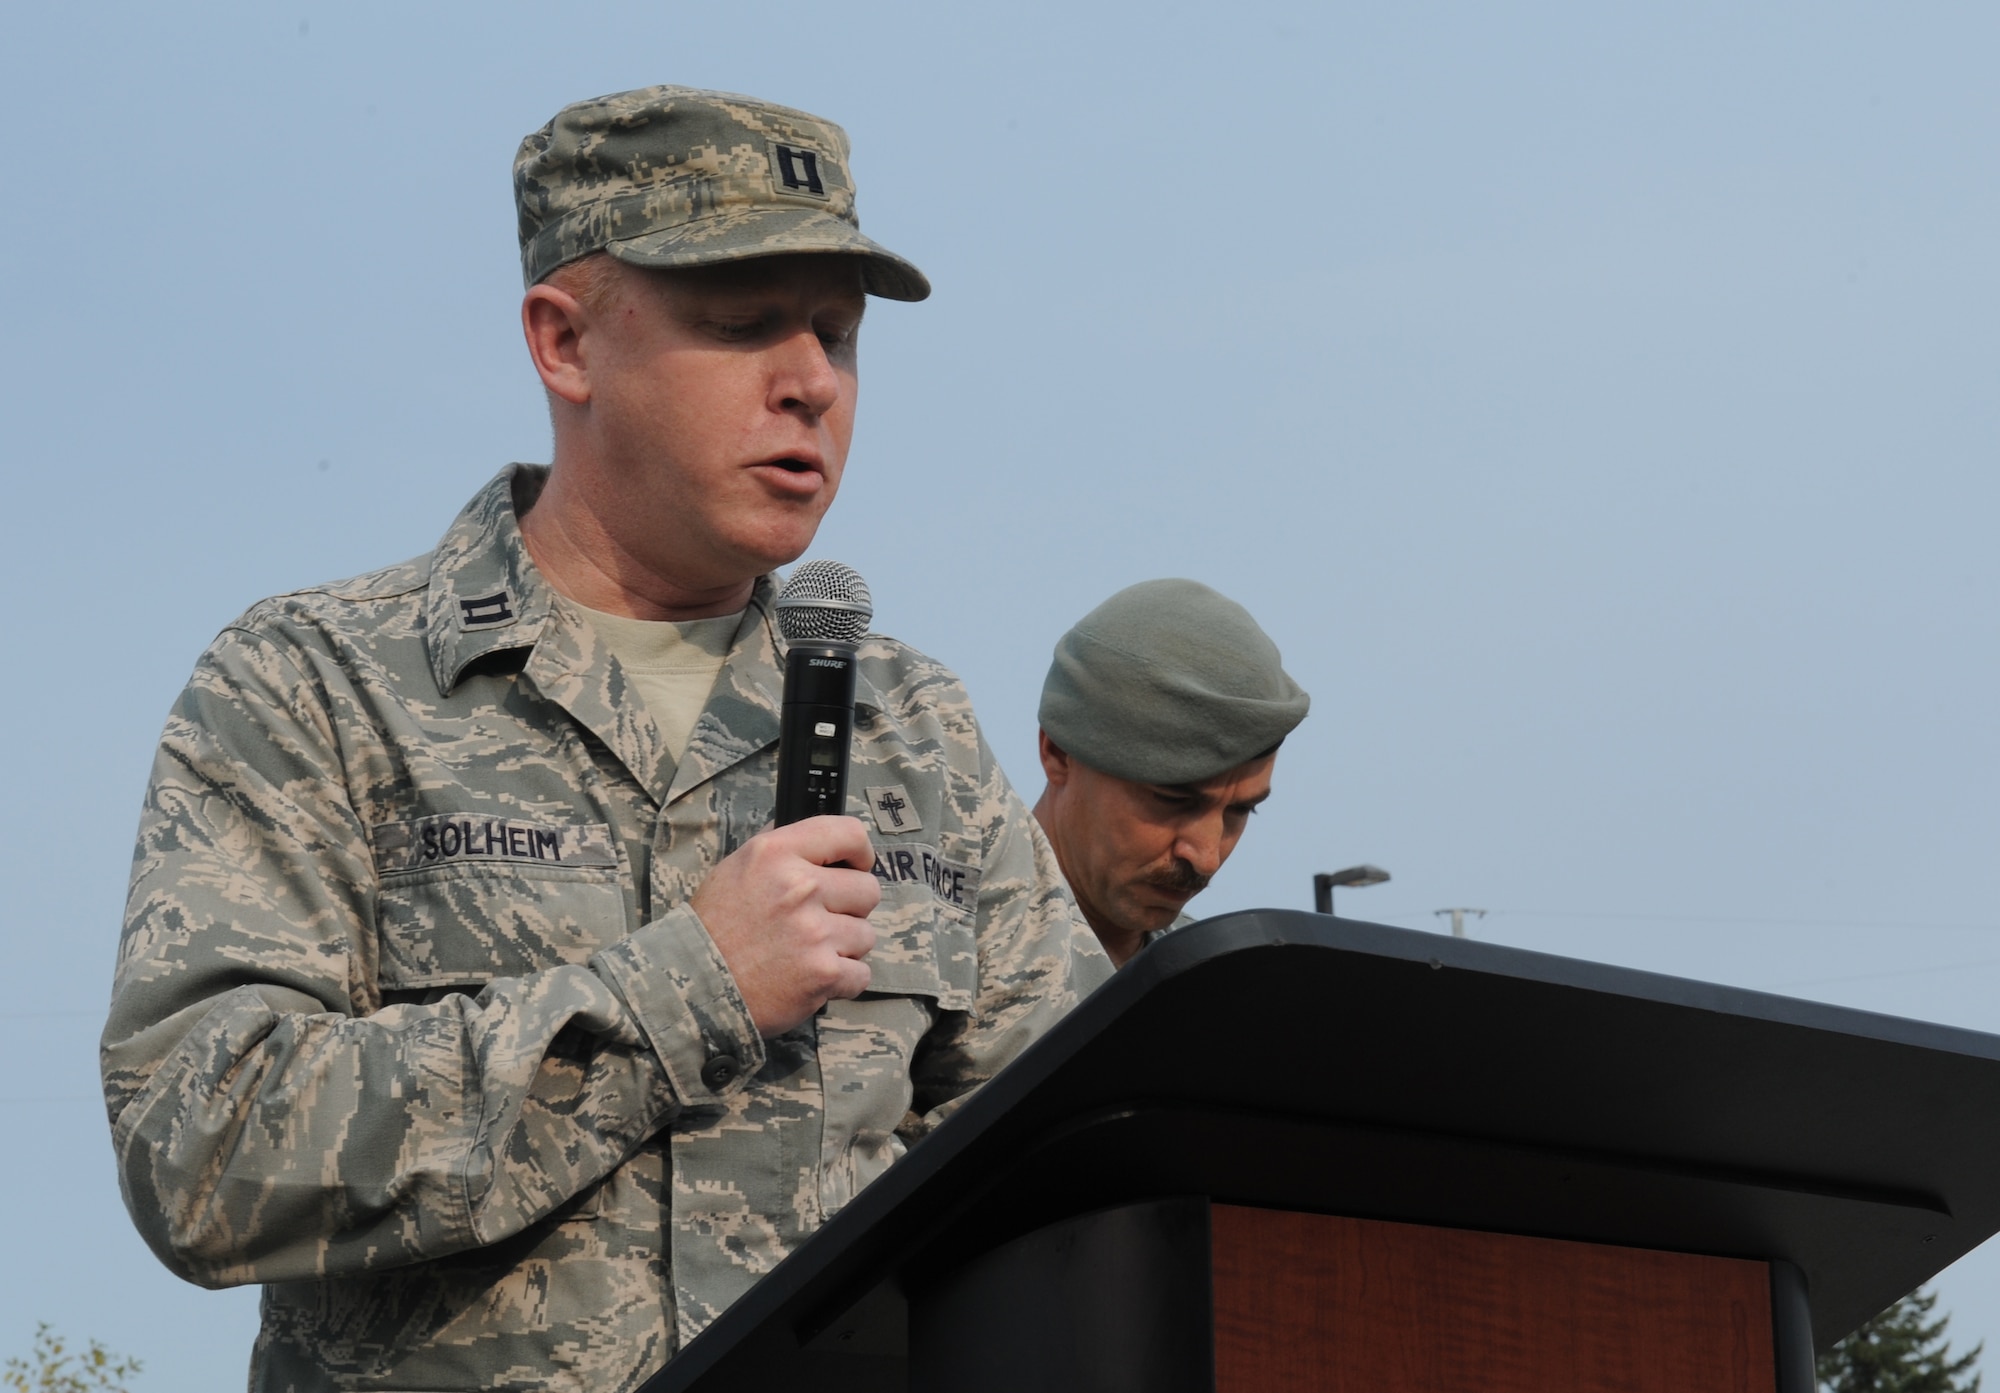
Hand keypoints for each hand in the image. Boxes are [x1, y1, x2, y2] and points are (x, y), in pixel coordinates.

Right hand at [691, 815, 880, 1036]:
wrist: (694, 985)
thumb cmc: (714, 928)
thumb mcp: (736, 869)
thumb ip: (780, 852)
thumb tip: (818, 843)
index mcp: (776, 854)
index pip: (848, 834)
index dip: (860, 853)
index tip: (857, 867)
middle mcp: (799, 887)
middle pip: (868, 889)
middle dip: (852, 908)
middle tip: (822, 921)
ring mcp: (814, 932)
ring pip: (866, 934)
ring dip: (845, 947)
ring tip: (810, 952)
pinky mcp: (823, 973)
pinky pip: (860, 973)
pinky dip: (843, 980)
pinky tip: (814, 977)